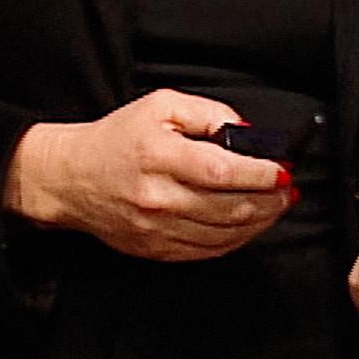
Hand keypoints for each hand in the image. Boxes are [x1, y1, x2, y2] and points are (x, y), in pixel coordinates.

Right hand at [2, 89, 295, 260]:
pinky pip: (209, 251)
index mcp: (159, 157)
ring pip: (225, 234)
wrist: (70, 179)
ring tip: (276, 205)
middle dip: (270, 199)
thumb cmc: (116, 139)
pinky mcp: (156, 250)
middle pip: (230, 207)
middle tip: (288, 189)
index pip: (222, 171)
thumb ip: (207, 113)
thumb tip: (247, 134)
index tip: (283, 170)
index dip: (260, 174)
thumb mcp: (160, 106)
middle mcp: (158, 197)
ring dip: (260, 221)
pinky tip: (249, 224)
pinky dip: (237, 239)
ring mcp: (157, 229)